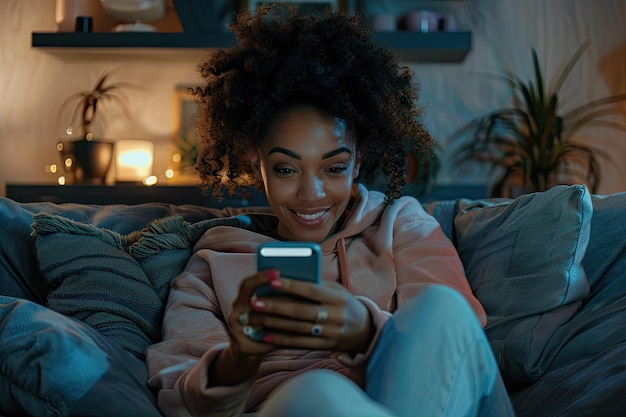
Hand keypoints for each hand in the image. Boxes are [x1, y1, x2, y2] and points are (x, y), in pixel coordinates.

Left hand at [247, 272, 374, 353]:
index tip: (271, 281)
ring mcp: (331, 333)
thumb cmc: (341, 302)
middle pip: (301, 311)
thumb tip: (284, 279)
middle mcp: (336, 316)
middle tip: (256, 302)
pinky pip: (300, 344)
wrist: (363, 328)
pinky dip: (281, 339)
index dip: (292, 286)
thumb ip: (314, 285)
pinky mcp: (325, 346)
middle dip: (276, 307)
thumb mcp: (335, 290)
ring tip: (255, 318)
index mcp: (338, 297)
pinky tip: (266, 335)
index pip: (312, 290)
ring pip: (298, 329)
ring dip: (274, 324)